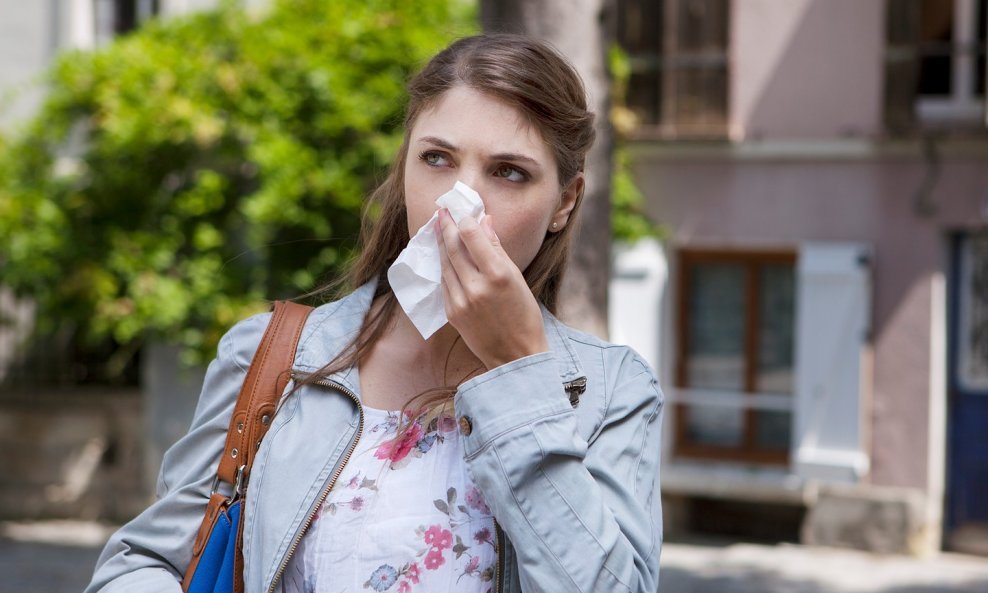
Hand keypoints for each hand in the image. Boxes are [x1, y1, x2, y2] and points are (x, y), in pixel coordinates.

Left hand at [435, 208, 549, 369]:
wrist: (515, 355)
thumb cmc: (524, 315)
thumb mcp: (517, 278)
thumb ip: (497, 249)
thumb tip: (484, 222)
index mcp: (498, 274)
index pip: (471, 235)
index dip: (463, 220)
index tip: (459, 211)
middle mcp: (476, 286)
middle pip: (453, 247)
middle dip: (445, 226)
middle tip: (441, 212)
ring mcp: (461, 301)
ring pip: (445, 264)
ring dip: (441, 244)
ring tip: (439, 229)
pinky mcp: (452, 313)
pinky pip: (445, 282)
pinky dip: (444, 267)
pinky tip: (444, 257)